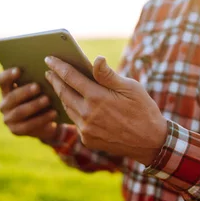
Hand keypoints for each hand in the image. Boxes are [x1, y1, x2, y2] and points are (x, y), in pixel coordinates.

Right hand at [0, 67, 58, 141]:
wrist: (45, 122)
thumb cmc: (41, 98)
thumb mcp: (38, 89)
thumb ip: (36, 80)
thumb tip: (47, 70)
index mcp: (6, 90)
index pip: (1, 80)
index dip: (8, 75)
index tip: (19, 70)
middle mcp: (4, 104)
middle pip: (11, 97)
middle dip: (25, 91)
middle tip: (38, 86)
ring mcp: (8, 119)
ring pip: (19, 112)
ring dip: (34, 105)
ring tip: (48, 100)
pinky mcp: (15, 131)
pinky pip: (28, 125)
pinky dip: (42, 119)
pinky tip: (54, 113)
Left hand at [44, 56, 167, 165]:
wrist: (150, 142)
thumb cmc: (143, 109)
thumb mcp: (130, 87)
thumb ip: (108, 75)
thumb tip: (96, 58)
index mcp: (97, 97)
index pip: (70, 77)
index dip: (58, 66)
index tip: (49, 59)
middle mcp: (87, 114)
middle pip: (63, 93)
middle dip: (55, 80)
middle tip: (49, 71)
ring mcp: (86, 129)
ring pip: (67, 108)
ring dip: (61, 96)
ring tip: (58, 85)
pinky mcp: (88, 140)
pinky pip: (75, 122)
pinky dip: (72, 111)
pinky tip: (72, 104)